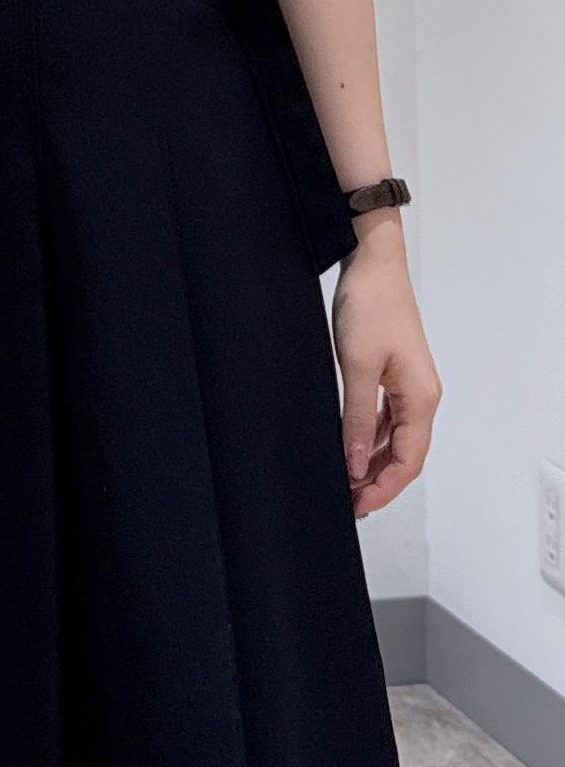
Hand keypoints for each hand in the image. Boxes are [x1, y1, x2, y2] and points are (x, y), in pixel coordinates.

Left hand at [331, 229, 441, 519]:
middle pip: (404, 453)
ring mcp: (407, 384)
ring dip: (371, 460)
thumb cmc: (371, 304)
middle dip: (377, 481)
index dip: (383, 488)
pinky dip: (367, 436)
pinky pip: (384, 417)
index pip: (408, 460)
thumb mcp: (357, 366)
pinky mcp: (392, 373)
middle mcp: (421, 395)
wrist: (372, 261)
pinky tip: (348, 445)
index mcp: (421, 398)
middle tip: (347, 501)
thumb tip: (354, 463)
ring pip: (393, 437)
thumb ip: (355, 418)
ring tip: (344, 480)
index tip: (357, 505)